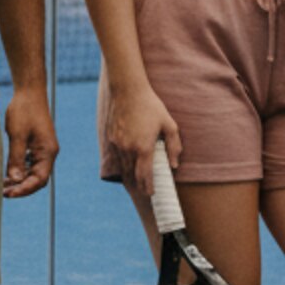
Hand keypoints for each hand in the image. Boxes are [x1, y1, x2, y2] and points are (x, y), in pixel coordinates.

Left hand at [2, 85, 57, 196]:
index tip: (9, 194)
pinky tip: (7, 174)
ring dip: (19, 181)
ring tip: (2, 186)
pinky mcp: (36, 145)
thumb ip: (16, 158)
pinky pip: (30, 163)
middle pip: (37, 179)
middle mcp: (48, 153)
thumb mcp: (17, 135)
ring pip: (33, 172)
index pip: (39, 180)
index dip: (25, 189)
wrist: (29, 92)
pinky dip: (19, 171)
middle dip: (21, 188)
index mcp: (47, 152)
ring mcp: (43, 149)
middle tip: (3, 193)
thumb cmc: (24, 110)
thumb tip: (15, 180)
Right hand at [104, 79, 178, 194]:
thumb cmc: (150, 105)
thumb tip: (174, 164)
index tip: (152, 194)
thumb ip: (173, 145)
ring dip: (131, 177)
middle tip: (146, 191)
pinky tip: (128, 166)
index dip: (148, 187)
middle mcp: (128, 149)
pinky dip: (123, 165)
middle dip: (139, 185)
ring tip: (138, 182)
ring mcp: (117, 144)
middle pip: (133, 175)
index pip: (145, 175)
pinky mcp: (110, 138)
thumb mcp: (168, 123)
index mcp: (143, 147)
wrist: (126, 90)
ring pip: (123, 167)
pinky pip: (117, 157)